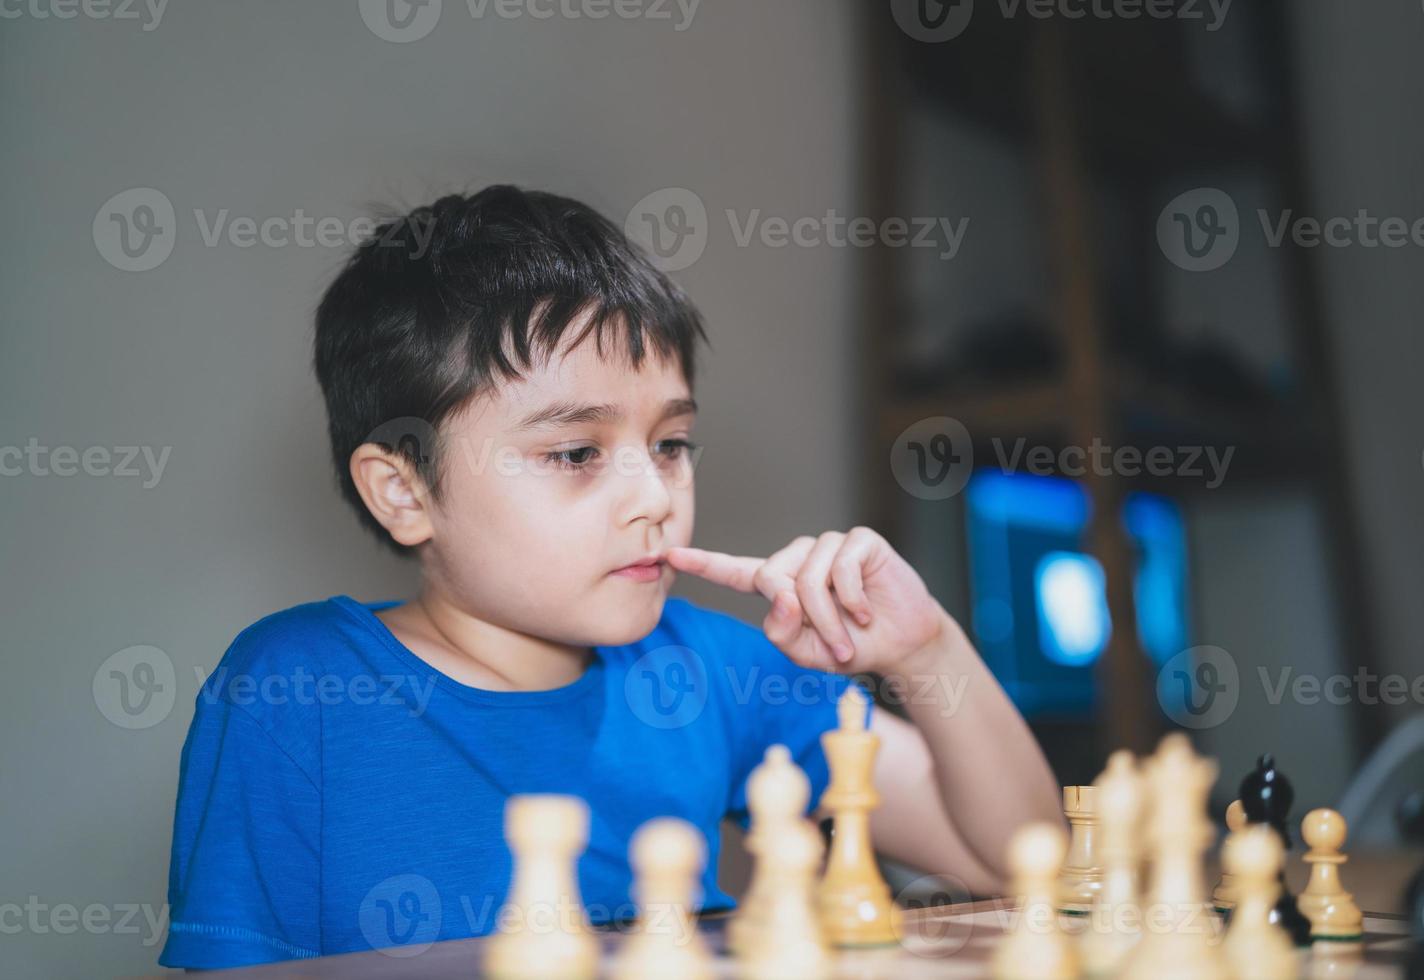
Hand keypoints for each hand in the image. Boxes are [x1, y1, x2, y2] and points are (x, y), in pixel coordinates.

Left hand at [666, 527, 950, 674]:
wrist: (903, 644)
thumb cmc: (853, 646)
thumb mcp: (809, 654)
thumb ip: (784, 633)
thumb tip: (782, 598)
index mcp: (780, 585)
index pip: (735, 572)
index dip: (704, 564)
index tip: (670, 555)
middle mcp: (800, 560)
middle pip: (773, 578)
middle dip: (802, 620)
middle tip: (833, 647)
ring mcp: (829, 546)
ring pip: (807, 576)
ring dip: (830, 618)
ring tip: (851, 632)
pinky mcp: (859, 541)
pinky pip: (840, 565)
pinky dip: (852, 598)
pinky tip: (866, 610)